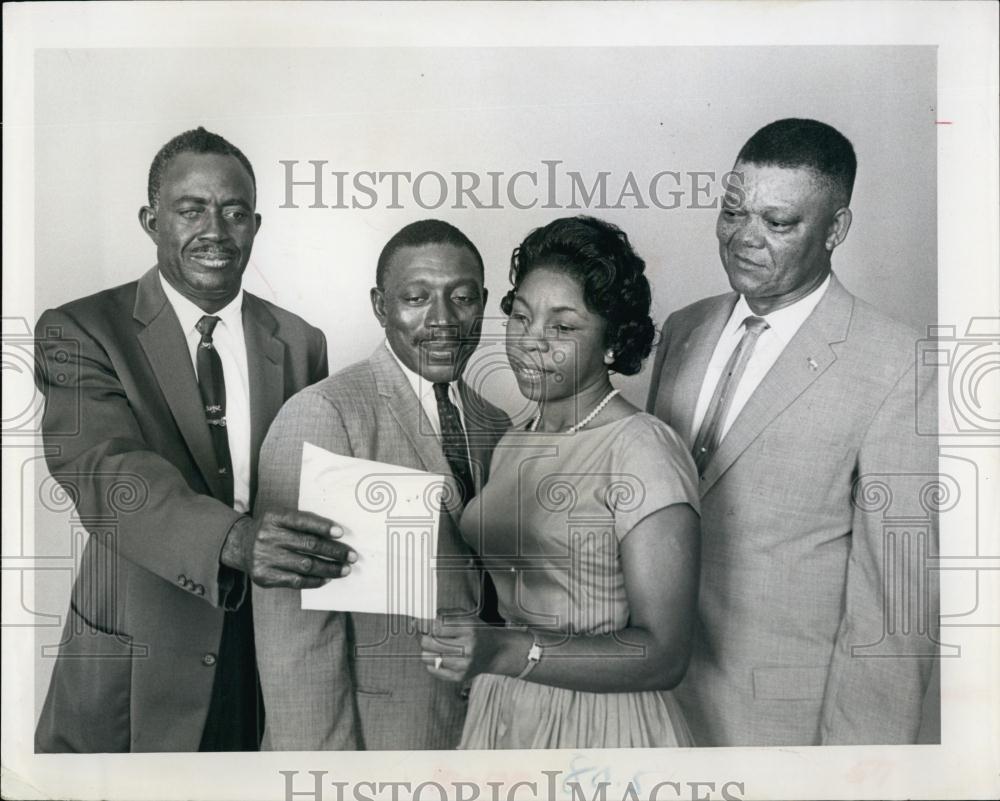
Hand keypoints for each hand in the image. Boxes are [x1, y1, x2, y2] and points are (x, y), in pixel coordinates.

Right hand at [221, 509, 356, 588]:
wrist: (241, 545)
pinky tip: (327, 578)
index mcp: (274, 517)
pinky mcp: (264, 577)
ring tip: (345, 569)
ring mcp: (264, 558)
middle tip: (352, 556)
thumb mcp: (283, 518)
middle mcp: (267, 536)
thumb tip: (337, 536)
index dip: (323, 527)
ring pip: (305, 565)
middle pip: (307, 545)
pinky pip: (295, 581)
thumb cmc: (273, 529)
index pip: (302, 521)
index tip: (341, 533)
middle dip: (334, 551)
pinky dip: (314, 580)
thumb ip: (305, 523)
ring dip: (329, 568)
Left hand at [419, 609, 499, 682]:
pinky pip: (432, 670)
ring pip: (427, 657)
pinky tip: (439, 655)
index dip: (423, 624)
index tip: (417, 622)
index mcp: (469, 629)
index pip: (437, 627)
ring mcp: (463, 665)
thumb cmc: (476, 631)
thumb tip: (421, 619)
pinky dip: (431, 661)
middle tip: (423, 633)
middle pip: (429, 642)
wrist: (495, 651)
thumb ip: (444, 614)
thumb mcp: (465, 616)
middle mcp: (467, 648)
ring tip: (433, 644)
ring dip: (426, 649)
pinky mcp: (459, 677)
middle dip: (422, 636)